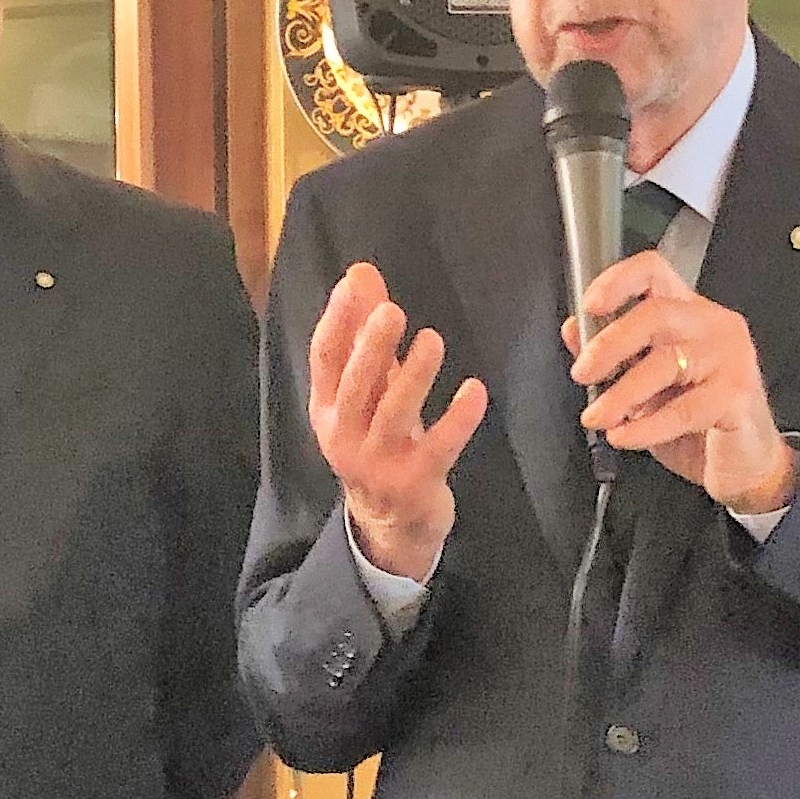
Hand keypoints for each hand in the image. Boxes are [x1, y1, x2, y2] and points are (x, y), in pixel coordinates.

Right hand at [309, 260, 486, 580]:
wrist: (390, 525)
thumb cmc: (379, 443)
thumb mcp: (367, 391)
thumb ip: (365, 334)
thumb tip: (360, 273)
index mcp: (326, 411)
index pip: (325, 359)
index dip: (338, 320)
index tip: (354, 284)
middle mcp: (345, 437)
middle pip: (355, 388)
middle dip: (371, 349)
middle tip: (392, 312)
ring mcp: (379, 464)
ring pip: (394, 416)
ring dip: (413, 377)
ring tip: (432, 341)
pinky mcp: (416, 483)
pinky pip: (439, 447)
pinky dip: (457, 419)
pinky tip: (474, 390)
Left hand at [568, 254, 799, 516]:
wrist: (743, 464)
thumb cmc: (697, 422)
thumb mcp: (645, 388)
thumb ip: (614, 357)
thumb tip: (574, 331)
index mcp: (688, 312)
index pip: (654, 272)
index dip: (618, 281)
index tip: (590, 306)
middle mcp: (713, 324)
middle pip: (655, 313)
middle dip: (610, 344)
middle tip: (583, 374)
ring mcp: (730, 357)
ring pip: (667, 362)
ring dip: (622, 393)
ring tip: (597, 417)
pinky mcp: (738, 395)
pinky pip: (684, 409)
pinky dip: (646, 426)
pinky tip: (624, 437)